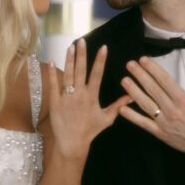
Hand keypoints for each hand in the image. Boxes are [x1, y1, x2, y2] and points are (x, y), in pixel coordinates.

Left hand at [48, 40, 129, 157]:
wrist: (72, 143)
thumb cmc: (90, 131)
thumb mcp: (107, 119)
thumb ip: (118, 105)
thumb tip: (131, 96)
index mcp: (92, 97)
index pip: (97, 74)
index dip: (100, 60)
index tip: (103, 47)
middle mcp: (79, 95)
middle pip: (81, 70)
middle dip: (82, 54)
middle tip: (82, 40)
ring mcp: (66, 97)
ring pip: (68, 74)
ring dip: (69, 60)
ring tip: (70, 46)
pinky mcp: (55, 102)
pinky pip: (54, 85)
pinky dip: (52, 73)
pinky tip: (52, 61)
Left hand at [120, 56, 184, 157]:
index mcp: (184, 100)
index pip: (164, 80)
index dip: (152, 68)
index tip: (144, 60)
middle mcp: (172, 110)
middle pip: (152, 89)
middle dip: (140, 75)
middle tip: (130, 65)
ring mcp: (165, 122)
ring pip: (146, 104)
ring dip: (133, 91)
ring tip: (125, 81)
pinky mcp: (161, 133)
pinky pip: (144, 123)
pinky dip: (132, 116)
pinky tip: (122, 108)